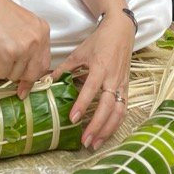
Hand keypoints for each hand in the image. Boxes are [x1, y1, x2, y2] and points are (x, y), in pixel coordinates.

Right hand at [0, 0, 50, 97]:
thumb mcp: (24, 25)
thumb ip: (29, 44)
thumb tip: (26, 69)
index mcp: (43, 31)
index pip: (44, 62)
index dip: (34, 76)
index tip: (26, 86)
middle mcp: (37, 39)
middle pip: (33, 72)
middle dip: (20, 79)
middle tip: (8, 74)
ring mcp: (23, 47)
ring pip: (16, 74)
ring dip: (4, 70)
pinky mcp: (8, 52)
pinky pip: (3, 71)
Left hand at [52, 12, 134, 147]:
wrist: (121, 30)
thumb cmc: (99, 41)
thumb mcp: (79, 52)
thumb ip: (64, 68)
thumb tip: (47, 81)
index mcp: (100, 67)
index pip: (91, 89)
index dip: (83, 104)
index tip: (73, 119)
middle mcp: (113, 78)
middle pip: (108, 106)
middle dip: (97, 125)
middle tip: (85, 140)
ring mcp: (122, 84)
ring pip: (119, 112)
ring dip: (108, 130)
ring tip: (95, 143)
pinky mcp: (127, 87)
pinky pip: (124, 109)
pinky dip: (116, 123)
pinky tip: (106, 134)